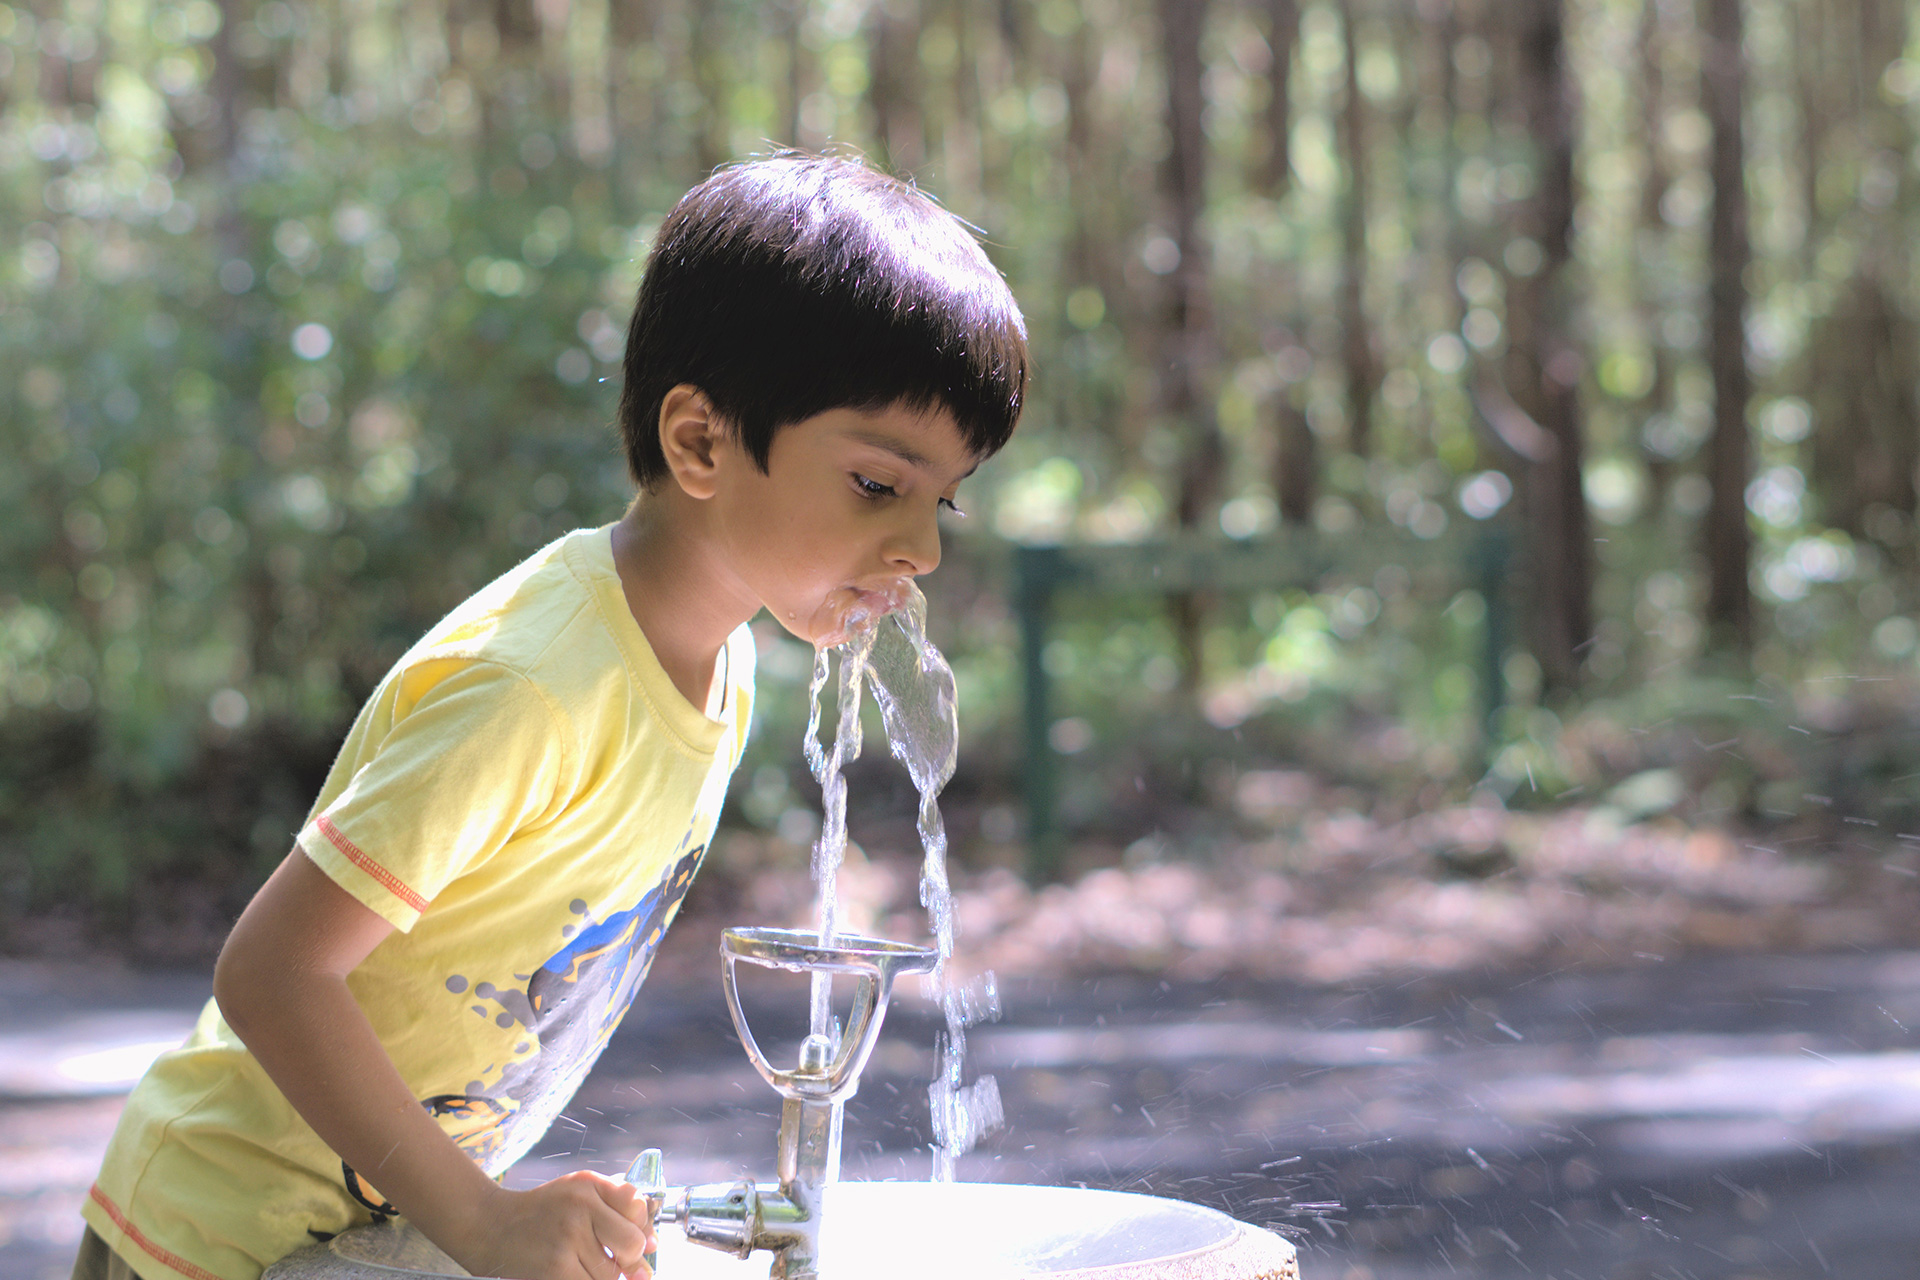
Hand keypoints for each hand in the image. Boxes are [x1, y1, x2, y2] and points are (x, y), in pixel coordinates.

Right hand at [454, 1173, 656, 1279]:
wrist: (490, 1226)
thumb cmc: (542, 1211)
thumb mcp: (578, 1193)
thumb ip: (616, 1207)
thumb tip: (653, 1244)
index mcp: (589, 1184)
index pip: (637, 1205)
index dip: (643, 1228)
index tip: (638, 1242)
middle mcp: (581, 1205)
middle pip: (632, 1243)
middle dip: (630, 1260)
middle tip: (621, 1264)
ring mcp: (568, 1237)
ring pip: (611, 1273)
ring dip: (605, 1278)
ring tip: (584, 1267)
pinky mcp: (556, 1267)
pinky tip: (578, 1274)